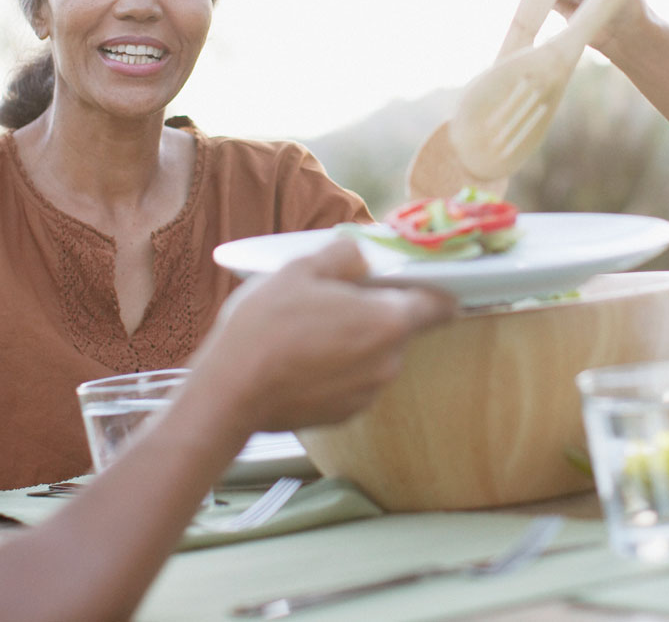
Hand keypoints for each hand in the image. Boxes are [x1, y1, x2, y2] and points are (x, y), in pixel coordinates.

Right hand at [193, 239, 455, 433]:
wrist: (229, 393)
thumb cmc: (265, 327)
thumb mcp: (301, 269)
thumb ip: (343, 255)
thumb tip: (362, 255)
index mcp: (387, 321)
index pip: (440, 305)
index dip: (436, 290)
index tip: (422, 281)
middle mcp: (388, 362)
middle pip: (400, 329)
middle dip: (378, 312)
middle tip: (339, 299)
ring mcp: (368, 393)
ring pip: (376, 356)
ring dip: (356, 341)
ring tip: (312, 330)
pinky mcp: (346, 413)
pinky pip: (355, 380)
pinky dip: (340, 368)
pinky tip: (305, 357)